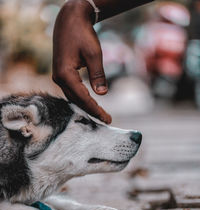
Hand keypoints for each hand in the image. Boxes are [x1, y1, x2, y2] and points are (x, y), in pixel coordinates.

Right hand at [52, 1, 111, 123]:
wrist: (69, 20)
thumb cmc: (82, 34)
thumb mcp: (94, 54)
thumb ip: (98, 75)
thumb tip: (102, 94)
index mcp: (65, 74)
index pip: (83, 98)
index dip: (95, 110)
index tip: (107, 118)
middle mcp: (59, 78)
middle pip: (77, 101)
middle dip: (92, 111)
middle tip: (106, 119)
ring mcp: (58, 76)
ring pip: (73, 97)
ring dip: (86, 106)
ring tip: (100, 114)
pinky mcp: (61, 74)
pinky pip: (72, 91)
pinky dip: (81, 98)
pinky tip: (90, 102)